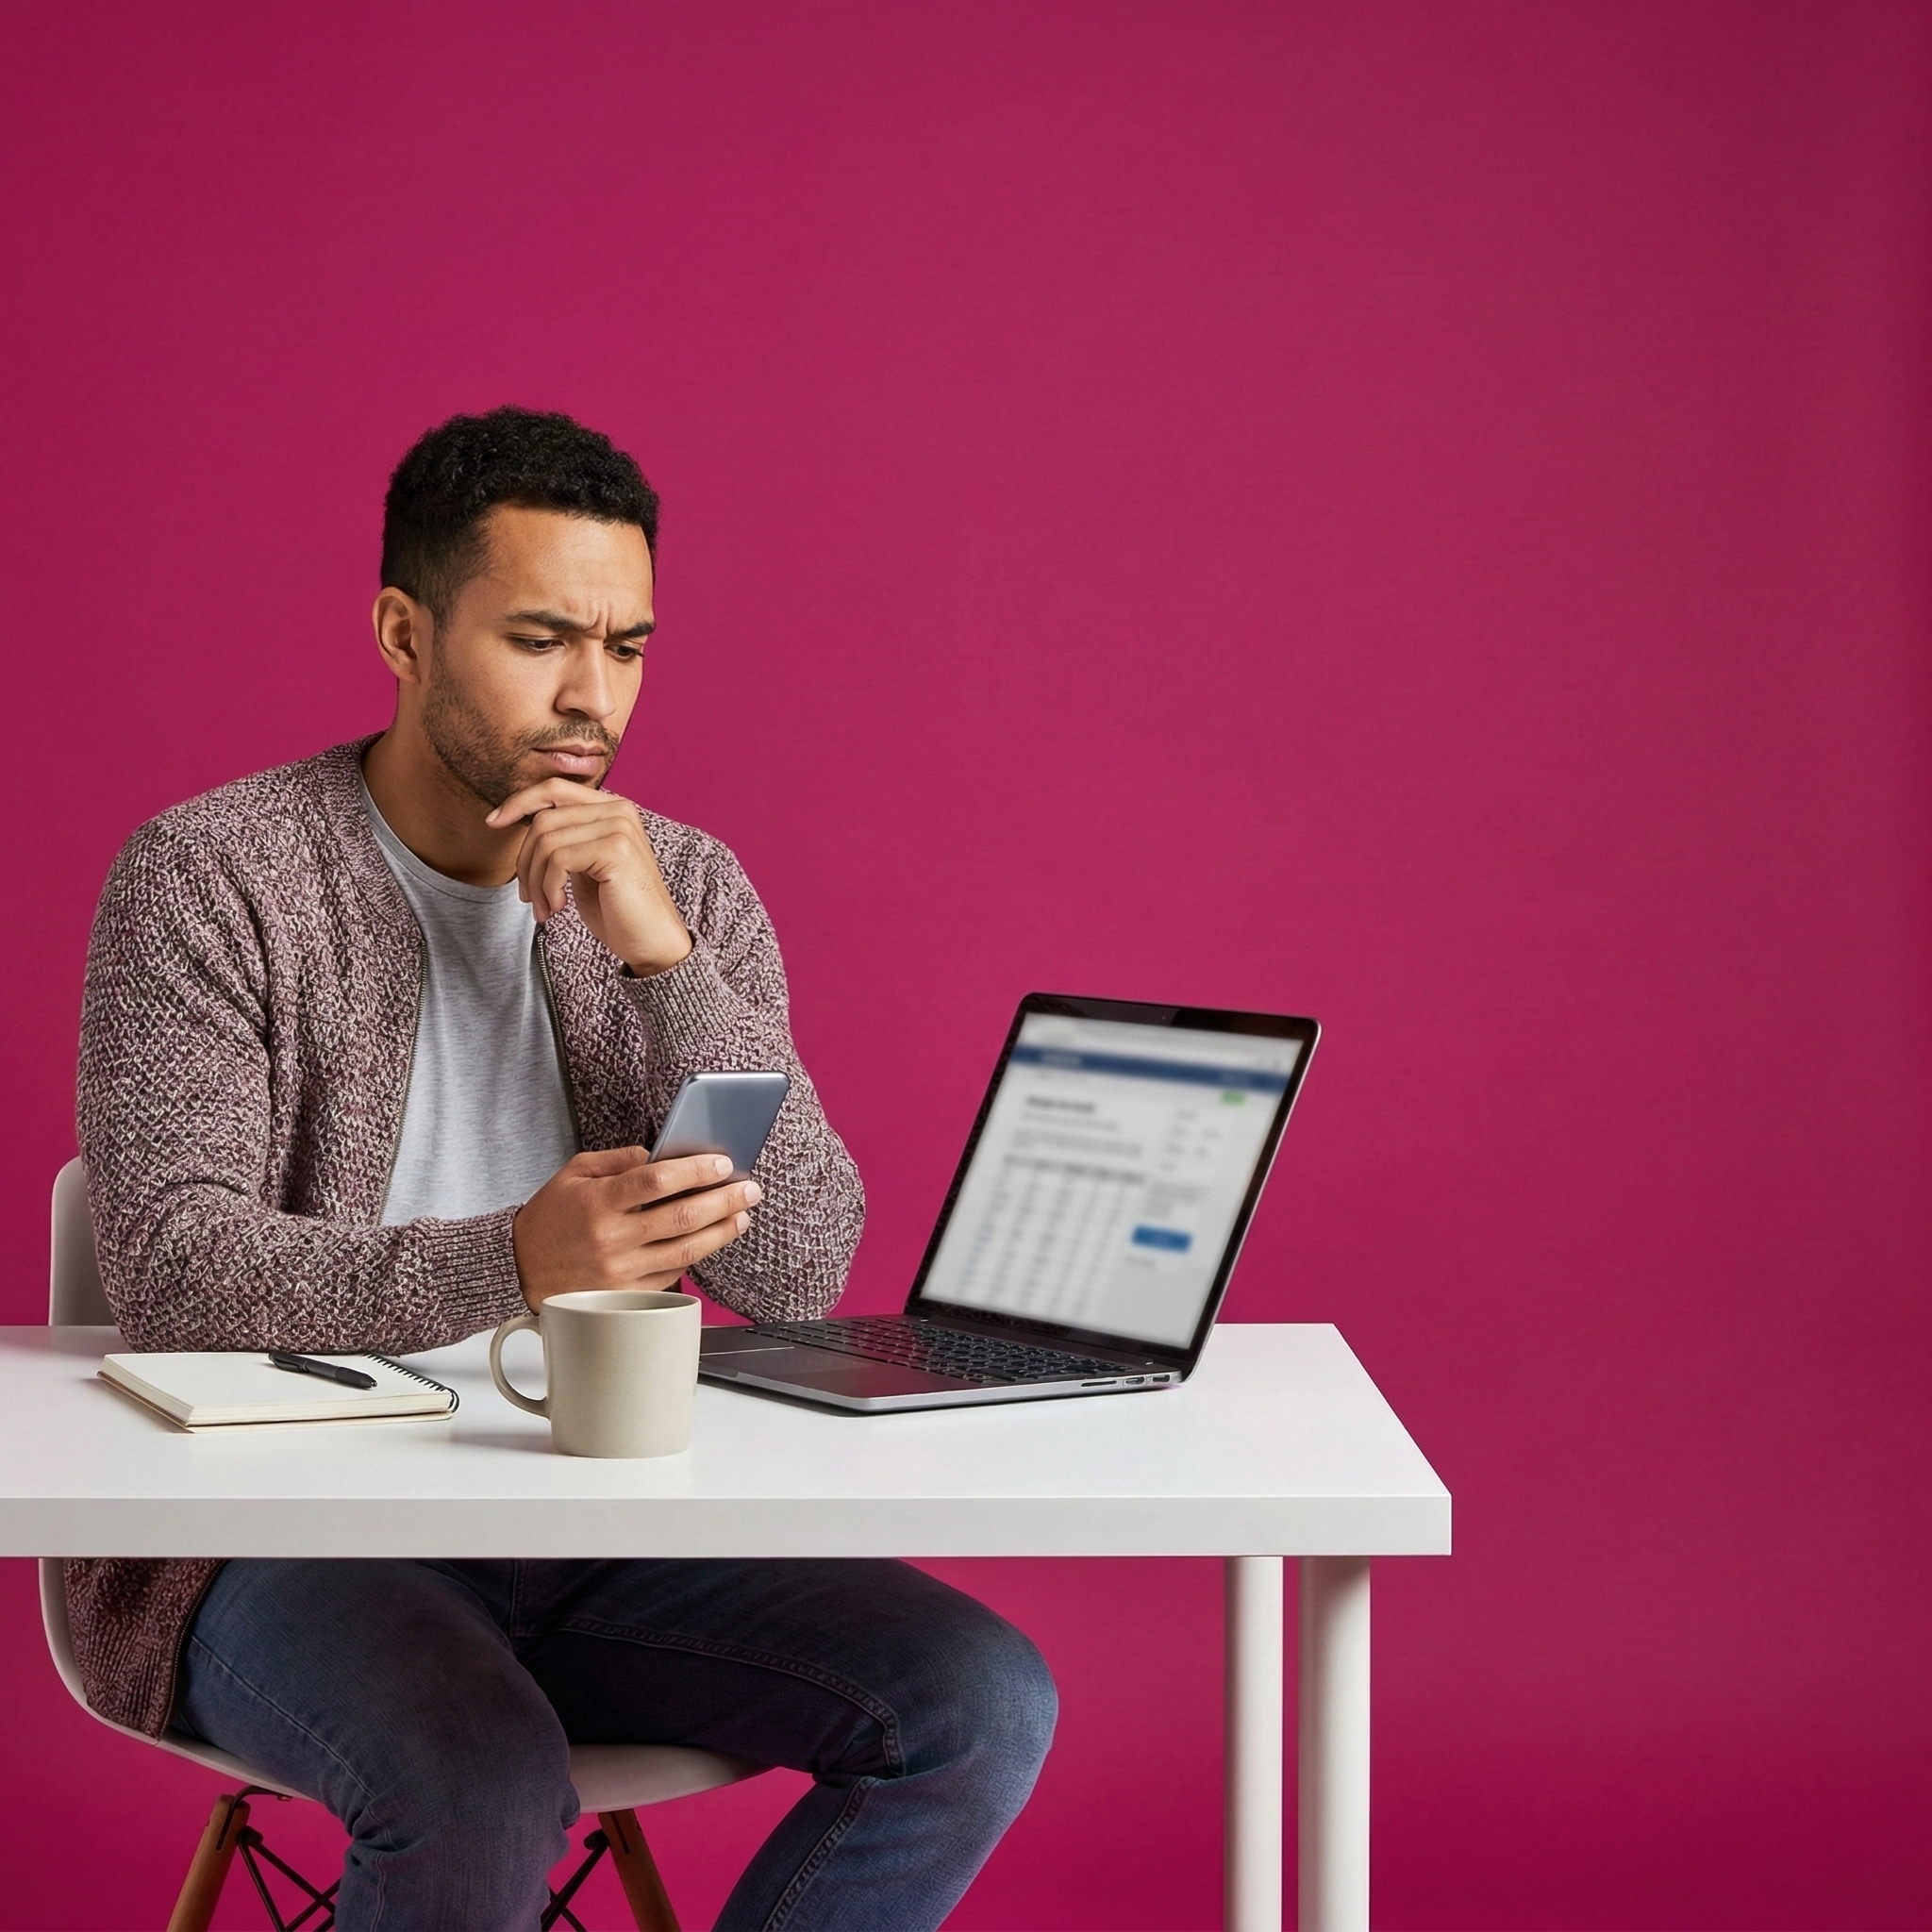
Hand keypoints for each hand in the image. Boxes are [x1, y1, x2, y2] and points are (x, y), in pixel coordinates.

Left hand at [485, 778, 692, 975]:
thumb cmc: (617, 909)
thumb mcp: (584, 866)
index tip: (493, 822)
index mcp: (612, 808)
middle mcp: (619, 810)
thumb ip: (564, 838)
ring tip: (544, 908)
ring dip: (535, 881)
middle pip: (543, 819)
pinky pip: (558, 860)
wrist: (652, 942)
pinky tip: (558, 907)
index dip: (519, 801)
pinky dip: (548, 887)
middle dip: (525, 862)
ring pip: (546, 842)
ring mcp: (619, 828)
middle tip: (528, 896)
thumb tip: (517, 819)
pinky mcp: (616, 850)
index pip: (554, 789)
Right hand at [512, 1148, 761, 1308]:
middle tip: (750, 1189)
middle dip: (724, 1200)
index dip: (694, 1170)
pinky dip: (697, 1255)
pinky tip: (712, 1239)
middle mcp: (611, 1238)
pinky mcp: (626, 1295)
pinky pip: (672, 1273)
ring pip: (686, 1250)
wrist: (518, 1269)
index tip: (723, 1164)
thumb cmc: (549, 1218)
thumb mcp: (574, 1174)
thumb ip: (618, 1160)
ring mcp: (620, 1271)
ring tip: (742, 1215)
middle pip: (682, 1217)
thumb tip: (660, 1154)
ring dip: (721, 1231)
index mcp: (597, 1202)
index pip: (656, 1181)